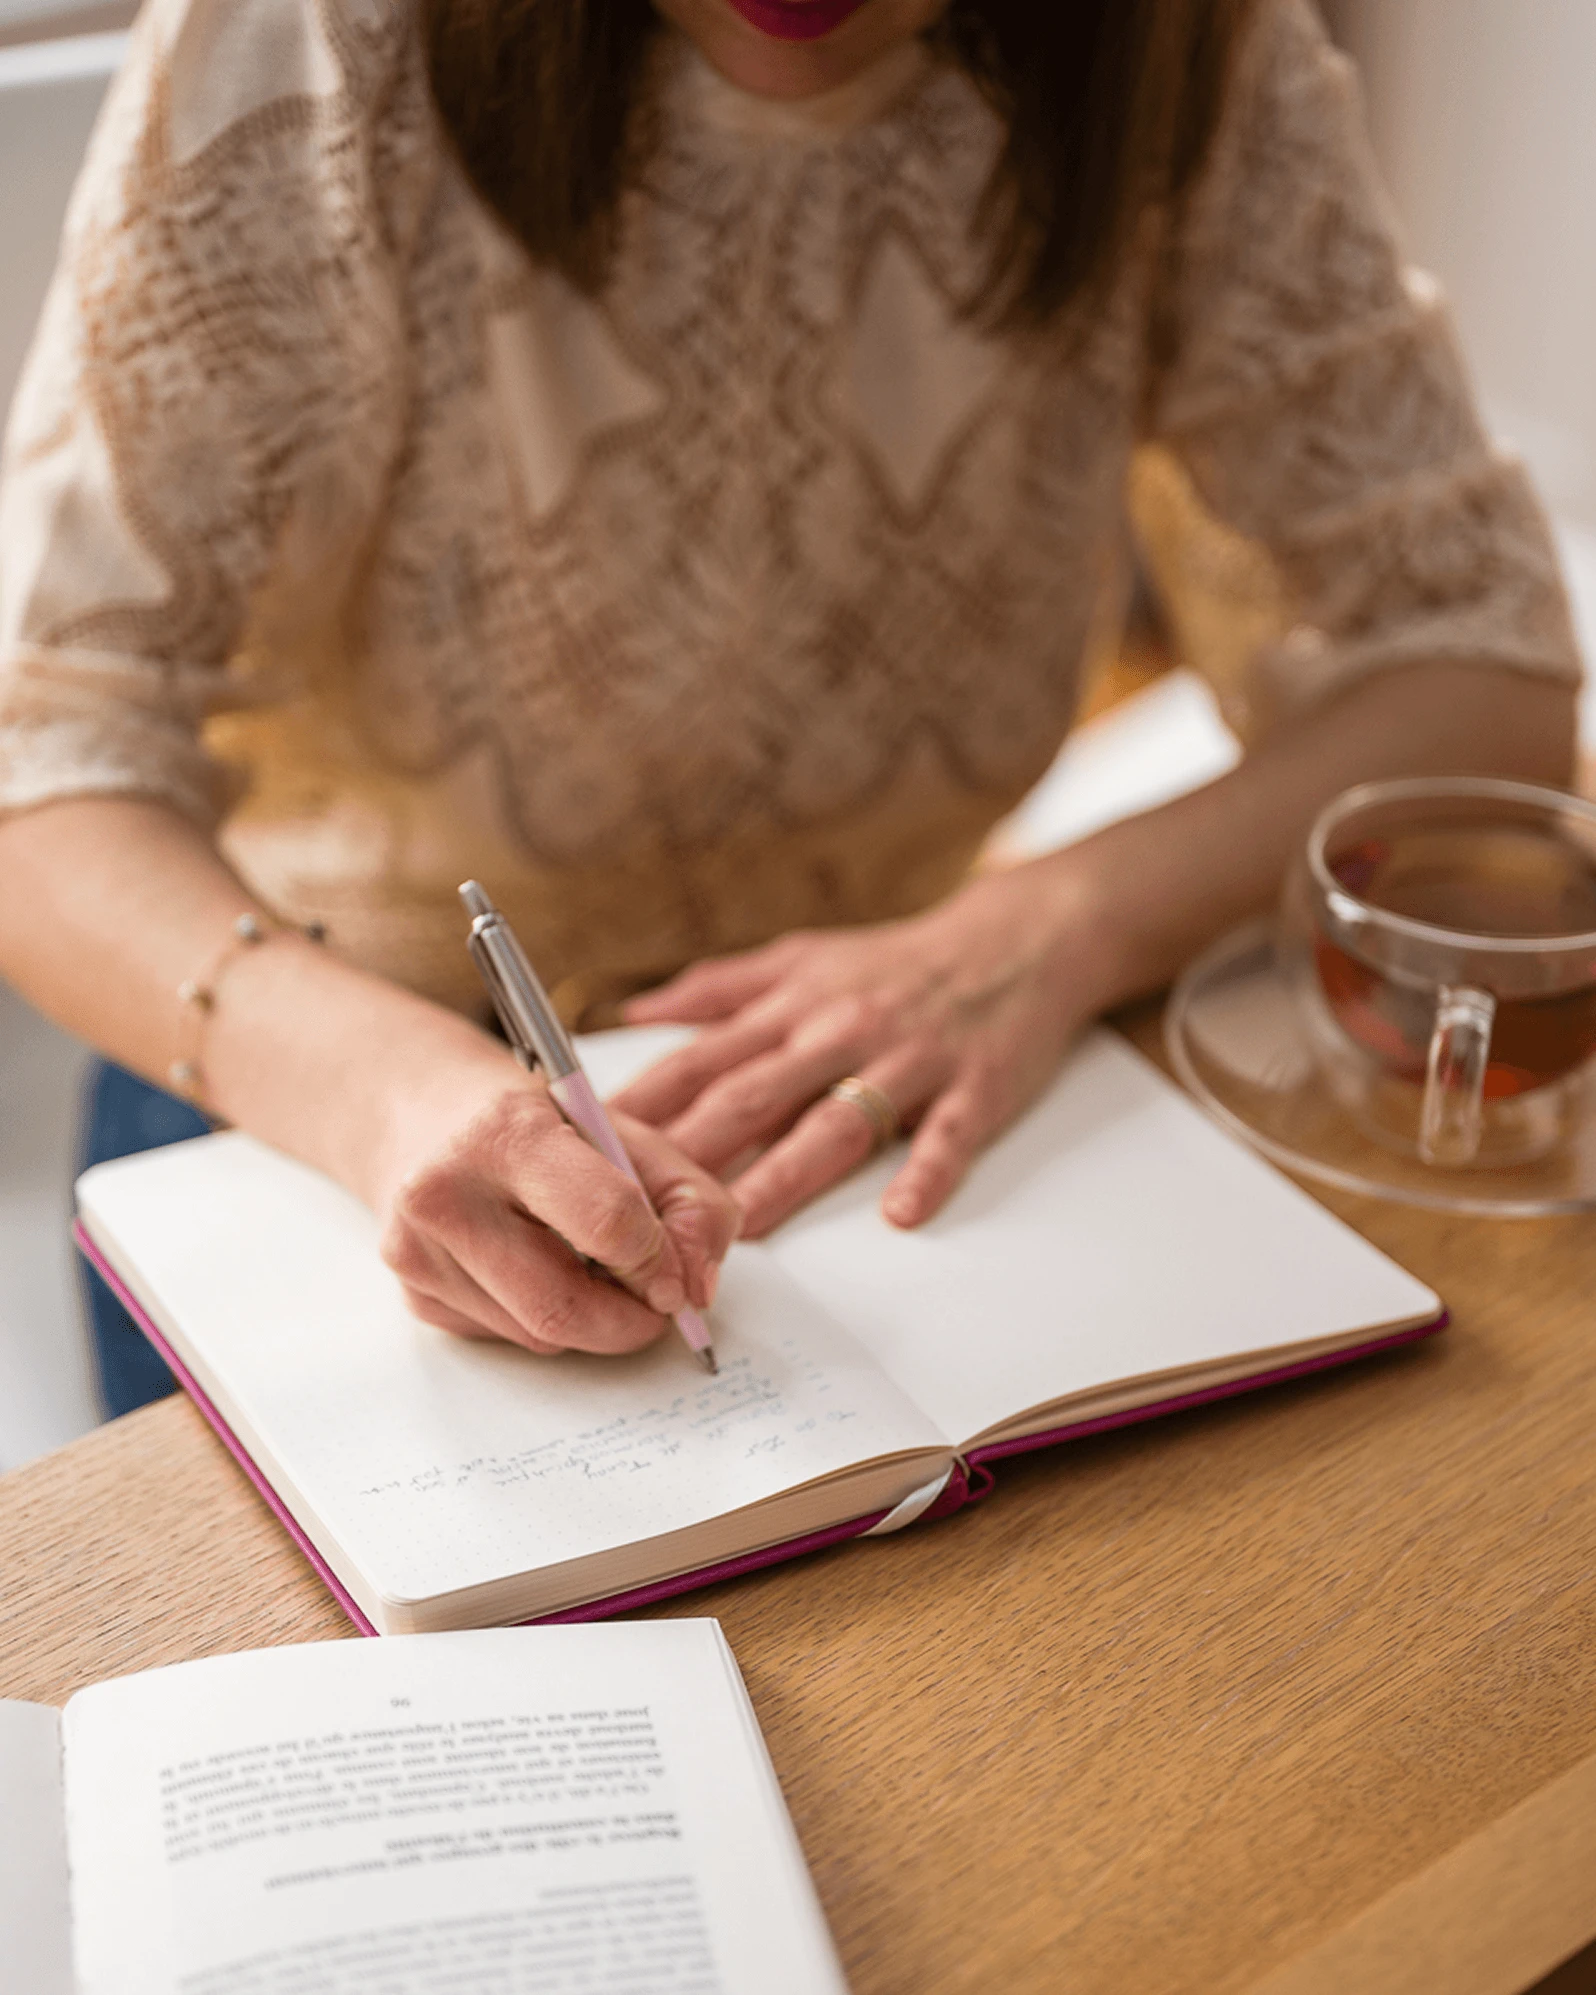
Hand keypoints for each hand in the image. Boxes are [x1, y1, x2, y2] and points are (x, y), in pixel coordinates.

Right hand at [372, 1042, 739, 1355]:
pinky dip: (542, 1319)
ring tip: (592, 1267)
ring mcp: (418, 1252)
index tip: (674, 1271)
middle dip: (630, 1320)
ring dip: (589, 1321)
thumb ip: (689, 1200)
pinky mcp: (412, 1295)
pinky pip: (506, 1338)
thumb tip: (697, 1292)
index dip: (658, 1261)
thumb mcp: (624, 1130)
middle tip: (655, 1303)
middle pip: (565, 1306)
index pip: (607, 1223)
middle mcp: (445, 1195)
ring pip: (539, 1335)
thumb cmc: (532, 1120)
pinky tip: (535, 1267)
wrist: (420, 1112)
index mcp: (506, 1134)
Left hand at [614, 864, 1111, 1236]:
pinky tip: (900, 1212)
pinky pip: (947, 1135)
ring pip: (838, 1122)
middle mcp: (839, 1032)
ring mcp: (907, 1061)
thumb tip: (635, 1016)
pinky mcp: (974, 1087)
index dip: (642, 1105)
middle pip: (754, 1096)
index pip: (701, 1061)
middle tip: (641, 1208)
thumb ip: (717, 991)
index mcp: (791, 1008)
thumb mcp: (801, 958)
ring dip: (788, 1175)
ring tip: (744, 1225)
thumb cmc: (896, 963)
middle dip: (693, 1151)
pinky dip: (924, 1171)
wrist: (1017, 940)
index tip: (589, 1148)